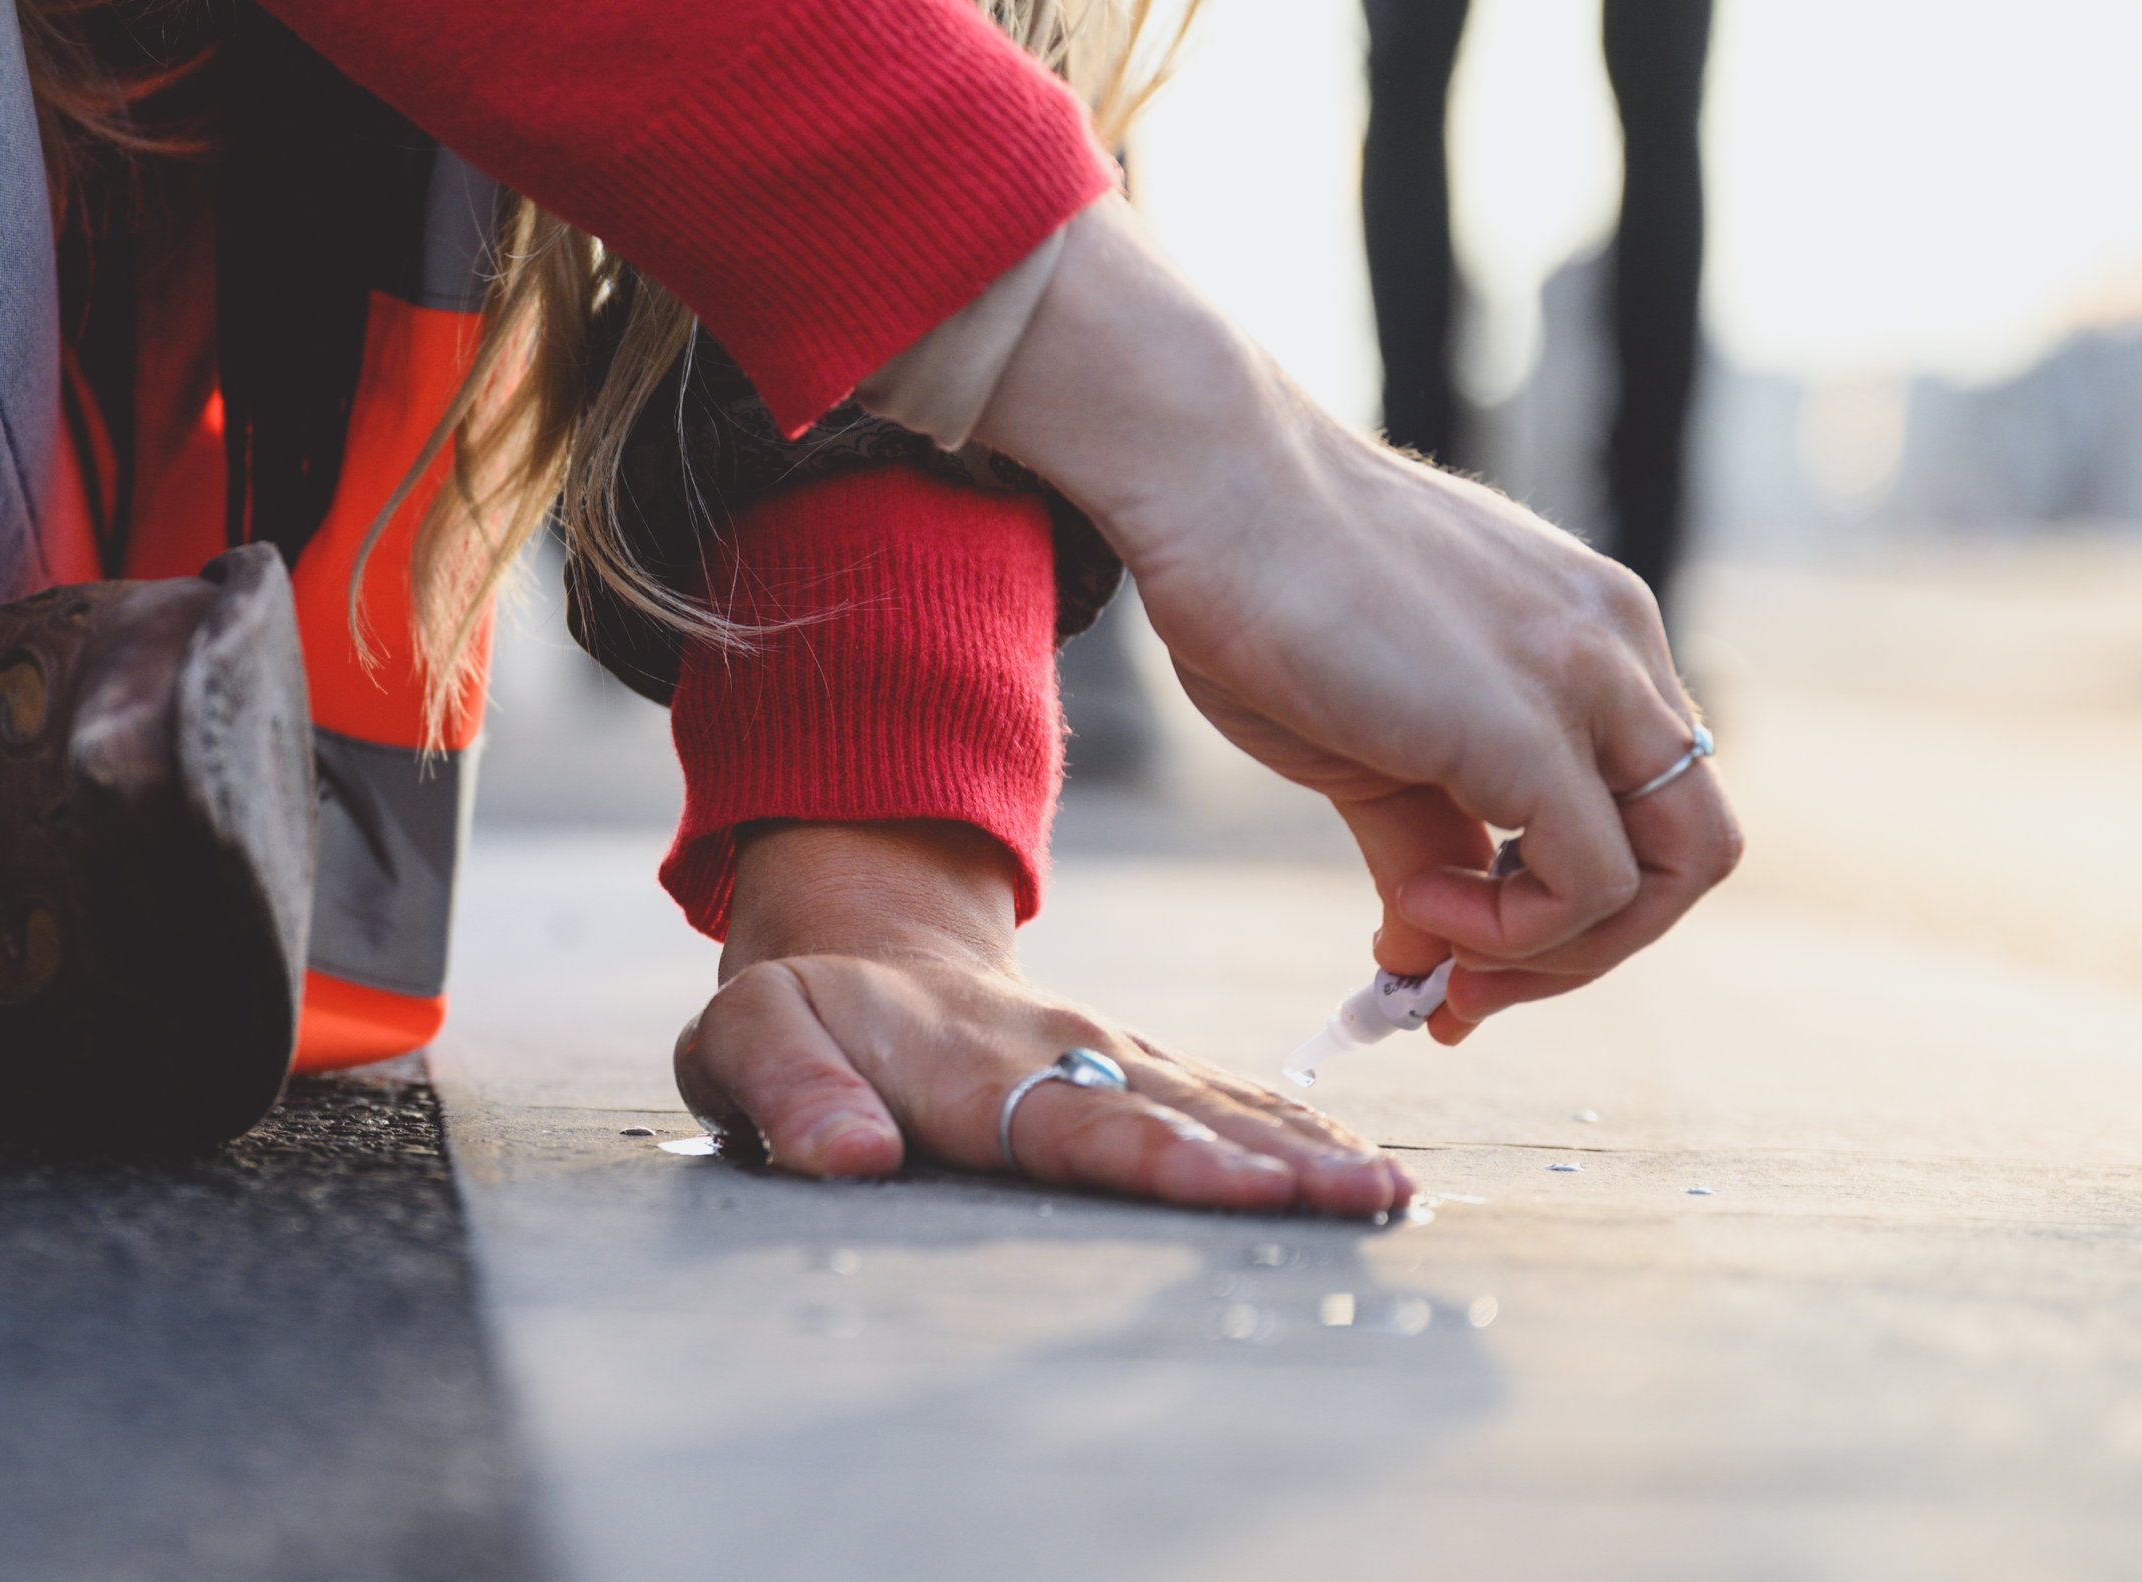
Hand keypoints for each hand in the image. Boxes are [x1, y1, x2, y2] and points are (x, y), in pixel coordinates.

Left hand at [677, 822, 1414, 1211]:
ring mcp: (1112, 1052)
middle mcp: (1062, 1052)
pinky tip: (1362, 1172)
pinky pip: (1226, 1098)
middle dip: (1274, 1162)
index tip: (1246, 1190)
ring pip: (1220, 1103)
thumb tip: (850, 1157)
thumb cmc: (800, 1011)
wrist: (859, 938)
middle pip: (1176, 1115)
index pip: (1077, 1122)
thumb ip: (790, 1093)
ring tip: (1391, 1195)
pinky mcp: (1139, 1063)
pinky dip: (1296, 1133)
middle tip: (1366, 1203)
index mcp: (972, 1063)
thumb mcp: (750, 1038)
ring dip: (1306, 1149)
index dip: (1161, 1159)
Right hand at [973, 199, 1741, 1036]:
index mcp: (1590, 629)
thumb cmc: (1261, 581)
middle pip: (1695, 844)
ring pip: (1675, 872)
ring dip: (1561, 952)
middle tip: (1471, 984)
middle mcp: (1617, 646)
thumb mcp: (1365, 729)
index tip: (1461, 945)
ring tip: (1434, 945)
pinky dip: (1514, 932)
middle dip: (1594, 945)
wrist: (1208, 479)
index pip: (1644, 798)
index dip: (1573, 899)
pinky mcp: (1526, 724)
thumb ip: (1421, 838)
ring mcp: (1585, 678)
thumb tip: (1421, 958)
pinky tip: (1414, 903)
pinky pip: (1591, 884)